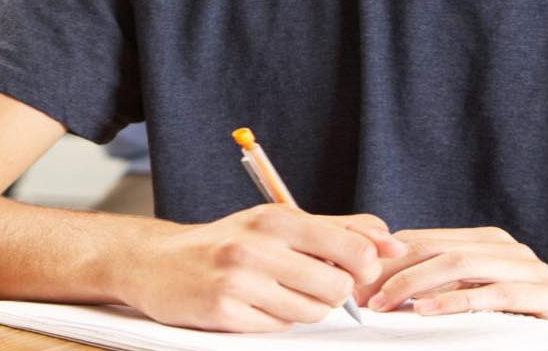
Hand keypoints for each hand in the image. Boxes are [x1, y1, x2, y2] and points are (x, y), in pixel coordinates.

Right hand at [116, 206, 404, 332]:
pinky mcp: (223, 312)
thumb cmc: (226, 242)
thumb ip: (337, 229)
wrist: (156, 262)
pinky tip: (251, 305)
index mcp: (277, 218)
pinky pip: (278, 329)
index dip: (364, 268)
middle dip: (331, 294)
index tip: (350, 270)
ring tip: (274, 293)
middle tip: (306, 285)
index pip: (354, 248)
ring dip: (301, 310)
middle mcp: (257, 245)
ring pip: (311, 313)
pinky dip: (272, 322)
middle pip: (338, 288)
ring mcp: (239, 280)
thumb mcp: (277, 223)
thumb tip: (391, 242)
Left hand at [365, 226, 547, 321]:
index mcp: (489, 242)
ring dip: (416, 284)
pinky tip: (427, 310)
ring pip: (462, 265)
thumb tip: (383, 284)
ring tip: (386, 303)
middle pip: (439, 248)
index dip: (390, 257)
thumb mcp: (479, 294)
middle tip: (364, 294)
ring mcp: (532, 270)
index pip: (428, 240)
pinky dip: (456, 302)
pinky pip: (495, 295)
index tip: (358, 278)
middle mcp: (509, 250)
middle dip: (395, 270)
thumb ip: (443, 283)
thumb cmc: (524, 317)